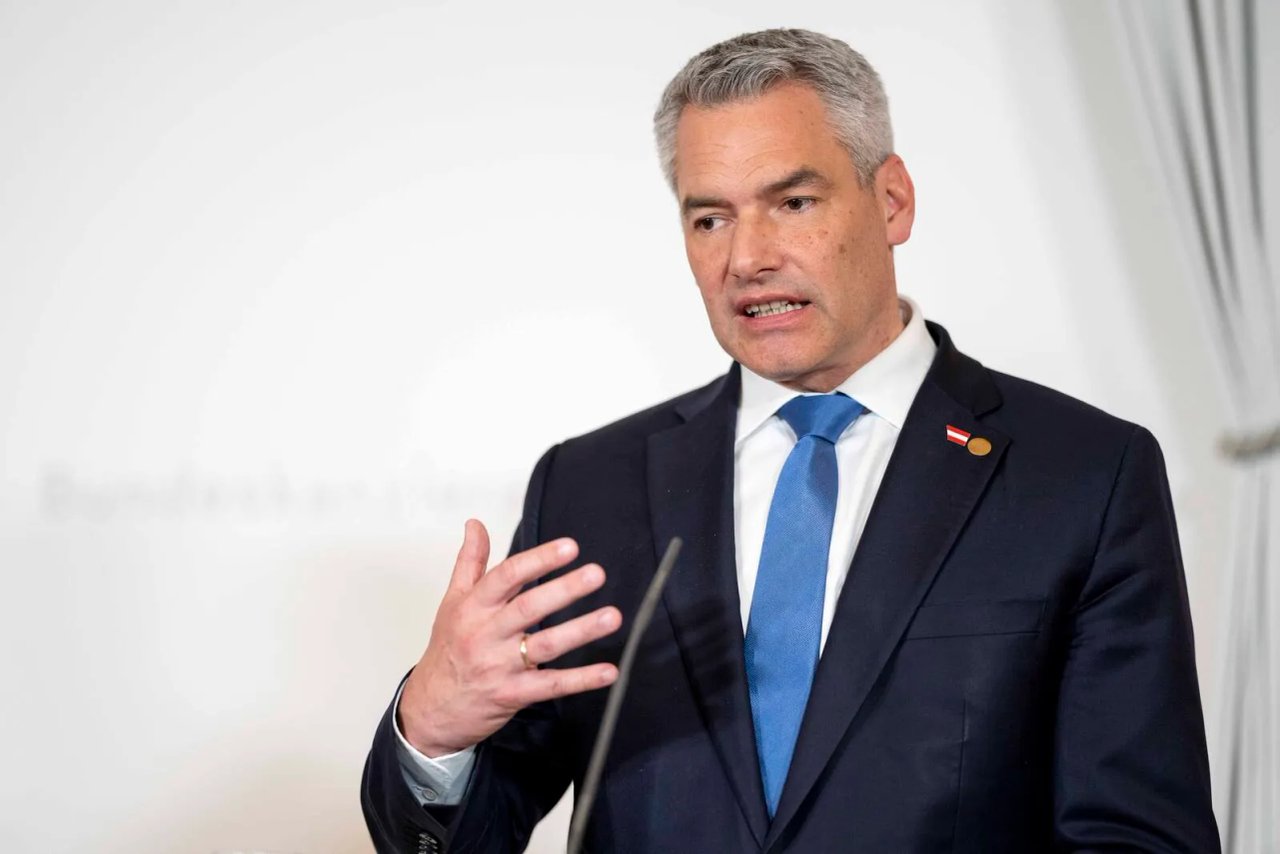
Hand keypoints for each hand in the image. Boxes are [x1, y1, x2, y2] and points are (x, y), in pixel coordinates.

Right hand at [398, 519, 621, 757]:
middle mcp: (486, 634)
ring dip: (580, 631)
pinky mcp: (512, 695)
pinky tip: (608, 672)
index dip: (539, 560)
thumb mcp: (452, 602)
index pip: (507, 576)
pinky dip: (581, 680)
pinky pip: (550, 686)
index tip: (570, 546)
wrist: (430, 710)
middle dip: (564, 590)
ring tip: (611, 617)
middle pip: (528, 608)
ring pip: (544, 646)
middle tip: (596, 574)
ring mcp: (499, 666)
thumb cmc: (446, 651)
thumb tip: (475, 524)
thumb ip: (469, 562)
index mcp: (473, 607)